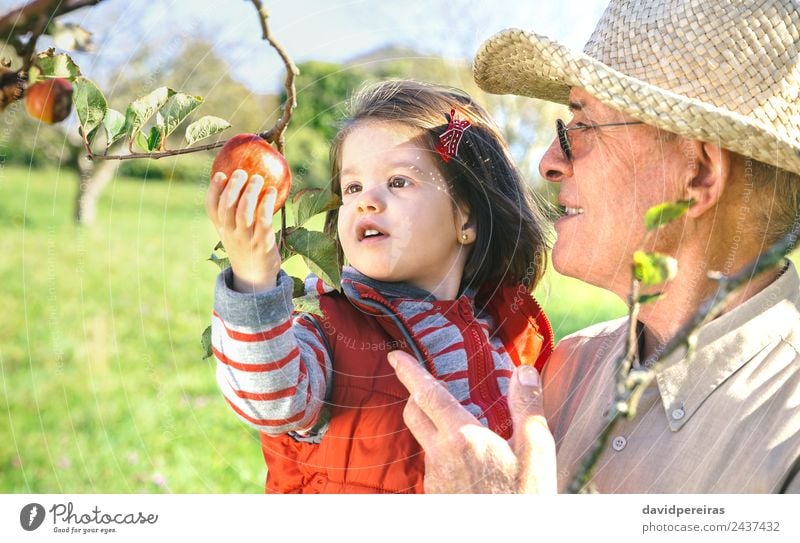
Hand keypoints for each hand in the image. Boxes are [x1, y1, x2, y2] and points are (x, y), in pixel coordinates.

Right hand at [206, 169, 280, 292]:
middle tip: (242, 172)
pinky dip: (266, 204)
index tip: (220, 174)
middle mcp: (231, 234)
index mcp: (222, 229)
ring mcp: (246, 240)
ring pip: (244, 212)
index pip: (212, 209)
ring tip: (257, 178)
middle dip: (233, 186)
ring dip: (250, 193)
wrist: (255, 278)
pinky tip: (272, 192)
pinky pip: (263, 221)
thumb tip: (243, 185)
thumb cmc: (246, 248)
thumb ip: (233, 214)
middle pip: (227, 207)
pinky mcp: (262, 244)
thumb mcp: (234, 233)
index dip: (214, 190)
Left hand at [388, 350, 556, 493]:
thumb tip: (523, 371)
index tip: (395, 355)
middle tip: (426, 384)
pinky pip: (432, 464)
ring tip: (457, 423)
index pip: (427, 394)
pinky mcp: (436, 495)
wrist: (506, 541)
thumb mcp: (536, 452)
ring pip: (423, 440)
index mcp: (462, 437)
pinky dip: (442, 451)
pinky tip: (465, 458)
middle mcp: (440, 456)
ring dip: (431, 425)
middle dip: (415, 394)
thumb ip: (527, 407)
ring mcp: (434, 478)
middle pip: (413, 414)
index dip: (409, 371)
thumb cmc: (523, 501)